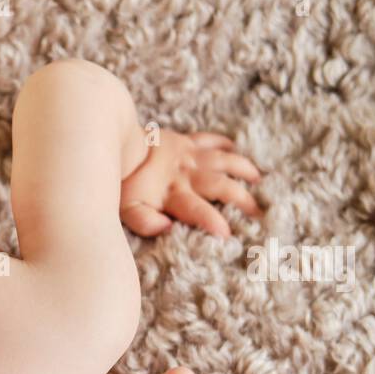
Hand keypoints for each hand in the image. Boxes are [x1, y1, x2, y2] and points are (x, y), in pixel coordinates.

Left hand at [119, 130, 262, 237]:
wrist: (116, 146)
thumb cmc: (121, 183)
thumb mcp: (127, 209)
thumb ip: (146, 222)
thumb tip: (167, 229)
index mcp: (173, 194)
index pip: (197, 210)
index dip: (213, 222)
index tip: (228, 234)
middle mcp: (186, 174)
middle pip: (220, 186)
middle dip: (241, 199)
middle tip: (258, 213)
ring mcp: (188, 156)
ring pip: (223, 160)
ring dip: (242, 169)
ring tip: (258, 179)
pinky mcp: (185, 141)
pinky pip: (209, 139)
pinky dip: (224, 143)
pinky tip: (235, 148)